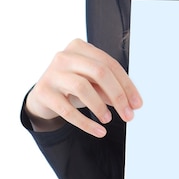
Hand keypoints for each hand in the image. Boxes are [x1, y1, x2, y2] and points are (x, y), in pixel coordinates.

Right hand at [25, 38, 142, 137]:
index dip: (127, 85)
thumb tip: (131, 103)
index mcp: (80, 47)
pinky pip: (67, 110)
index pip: (110, 64)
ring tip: (108, 119)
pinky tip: (98, 131)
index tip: (137, 104)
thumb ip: (110, 89)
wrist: (42, 97)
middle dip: (118, 95)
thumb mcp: (93, 84)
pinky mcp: (43, 92)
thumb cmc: (72, 85)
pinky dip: (86, 122)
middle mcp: (65, 56)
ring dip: (100, 107)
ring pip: (83, 88)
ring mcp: (52, 73)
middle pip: (99, 73)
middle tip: (128, 114)